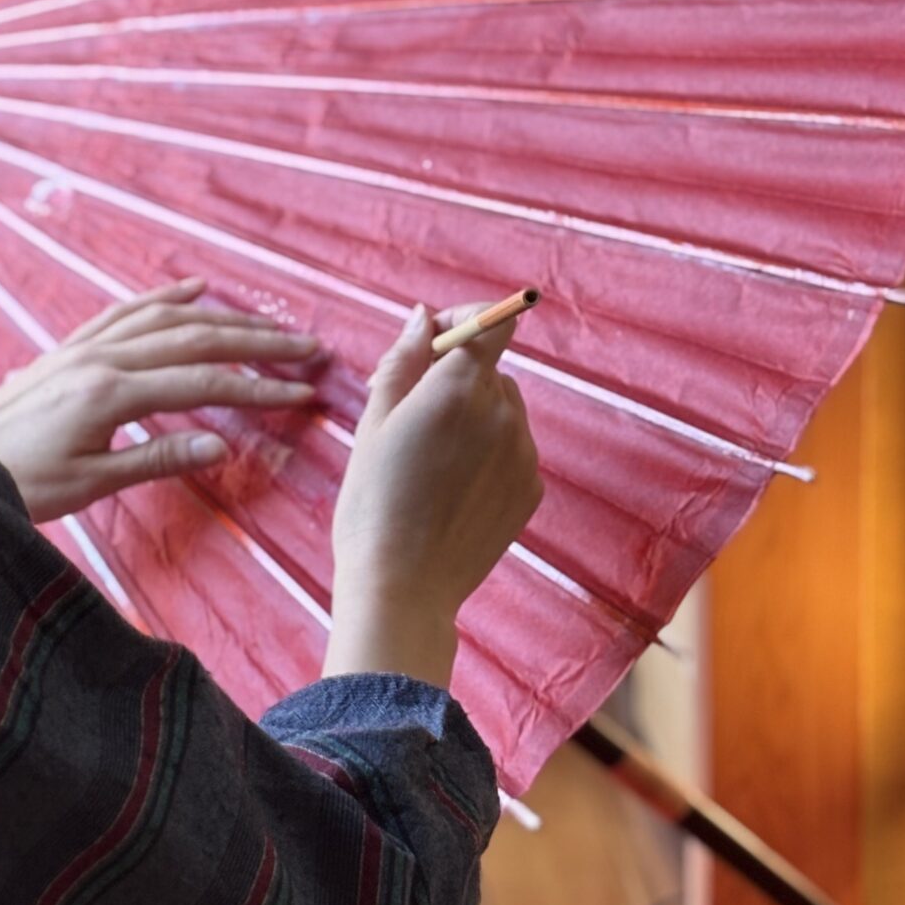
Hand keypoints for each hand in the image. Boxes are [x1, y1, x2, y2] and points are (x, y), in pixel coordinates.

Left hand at [0, 279, 318, 522]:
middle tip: (306, 347)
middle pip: (195, 338)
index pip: (204, 383)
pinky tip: (192, 288)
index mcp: (111, 393)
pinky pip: (125, 310)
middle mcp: (100, 358)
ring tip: (267, 323)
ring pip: (165, 318)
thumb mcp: (90, 484)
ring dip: (222, 316)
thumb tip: (222, 444)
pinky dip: (164, 297)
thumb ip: (157, 459)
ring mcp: (83, 347)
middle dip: (257, 341)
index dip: (258, 386)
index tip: (302, 391)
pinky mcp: (68, 348)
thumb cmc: (17, 482)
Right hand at [325, 301, 542, 688]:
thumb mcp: (373, 424)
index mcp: (458, 388)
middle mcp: (502, 413)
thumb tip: (423, 318)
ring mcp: (523, 453)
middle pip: (490, 370)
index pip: (491, 322)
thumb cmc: (373, 504)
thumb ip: (403, 362)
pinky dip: (489, 456)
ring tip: (433, 463)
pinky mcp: (531, 488)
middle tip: (414, 421)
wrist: (402, 587)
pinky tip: (453, 491)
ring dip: (475, 418)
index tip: (438, 335)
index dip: (466, 319)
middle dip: (458, 379)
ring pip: (504, 410)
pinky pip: (513, 450)